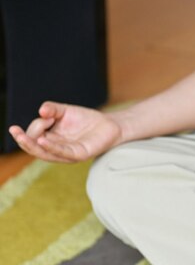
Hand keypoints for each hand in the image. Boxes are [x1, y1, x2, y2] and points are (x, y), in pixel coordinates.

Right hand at [8, 101, 122, 162]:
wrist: (109, 124)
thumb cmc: (85, 119)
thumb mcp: (65, 111)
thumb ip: (52, 109)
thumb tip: (41, 111)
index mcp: (51, 139)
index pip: (35, 136)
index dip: (36, 125)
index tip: (47, 114)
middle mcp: (57, 148)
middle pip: (35, 147)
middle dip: (23, 140)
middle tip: (13, 130)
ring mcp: (67, 153)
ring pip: (45, 153)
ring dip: (32, 145)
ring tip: (22, 137)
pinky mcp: (79, 155)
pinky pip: (62, 153)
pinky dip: (51, 147)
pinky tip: (42, 141)